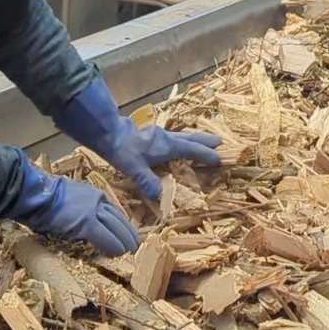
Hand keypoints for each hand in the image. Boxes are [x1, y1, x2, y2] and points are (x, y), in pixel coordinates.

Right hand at [7, 155, 140, 254]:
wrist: (37, 194)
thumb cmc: (46, 198)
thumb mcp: (71, 198)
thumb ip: (82, 208)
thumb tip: (85, 223)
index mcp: (95, 195)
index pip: (115, 212)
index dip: (122, 225)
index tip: (127, 235)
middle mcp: (98, 201)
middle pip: (119, 220)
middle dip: (128, 234)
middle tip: (134, 246)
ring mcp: (93, 211)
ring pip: (116, 228)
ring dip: (124, 242)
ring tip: (129, 252)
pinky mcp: (86, 223)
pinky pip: (105, 237)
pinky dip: (112, 246)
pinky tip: (116, 253)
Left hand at [56, 78, 222, 198]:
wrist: (107, 133)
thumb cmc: (122, 150)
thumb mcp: (134, 168)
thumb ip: (147, 181)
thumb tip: (159, 196)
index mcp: (167, 146)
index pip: (191, 150)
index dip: (206, 155)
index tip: (220, 158)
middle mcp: (166, 138)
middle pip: (191, 138)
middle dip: (206, 141)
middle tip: (221, 142)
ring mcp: (159, 135)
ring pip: (183, 136)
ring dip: (195, 139)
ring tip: (205, 141)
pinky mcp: (152, 135)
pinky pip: (174, 137)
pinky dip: (183, 140)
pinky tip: (178, 145)